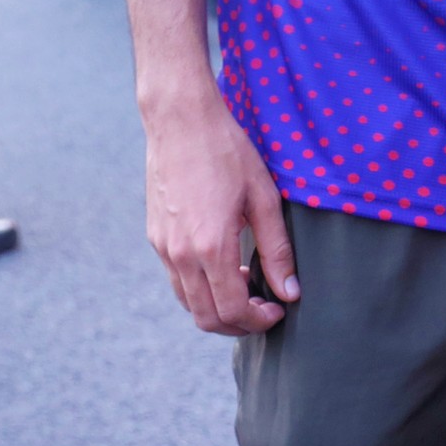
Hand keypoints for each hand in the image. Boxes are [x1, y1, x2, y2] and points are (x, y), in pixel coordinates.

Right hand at [141, 86, 297, 333]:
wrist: (180, 121)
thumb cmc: (227, 152)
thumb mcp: (264, 198)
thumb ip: (277, 250)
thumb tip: (290, 292)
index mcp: (211, 247)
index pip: (232, 311)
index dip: (258, 321)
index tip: (278, 310)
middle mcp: (181, 254)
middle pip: (206, 318)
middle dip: (238, 324)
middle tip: (264, 308)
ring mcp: (163, 247)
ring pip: (188, 303)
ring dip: (217, 308)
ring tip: (246, 286)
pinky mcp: (155, 237)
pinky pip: (176, 280)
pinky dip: (200, 289)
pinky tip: (223, 267)